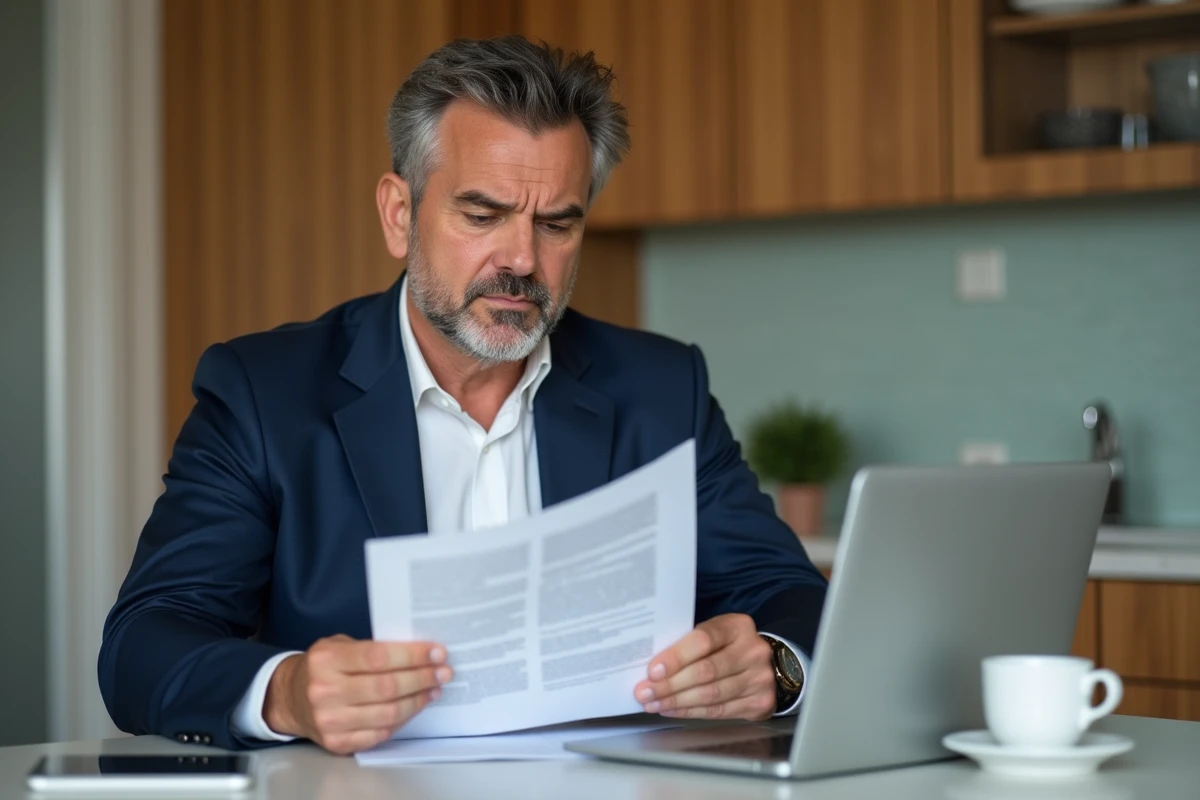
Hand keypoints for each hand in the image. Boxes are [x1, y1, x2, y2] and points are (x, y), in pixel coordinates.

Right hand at [263, 634, 451, 753]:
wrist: (290, 698)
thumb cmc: (322, 667)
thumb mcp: (338, 645)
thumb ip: (372, 647)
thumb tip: (419, 651)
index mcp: (326, 660)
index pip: (378, 657)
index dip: (412, 655)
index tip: (436, 652)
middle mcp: (325, 691)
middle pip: (387, 687)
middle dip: (422, 677)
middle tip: (443, 671)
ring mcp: (330, 720)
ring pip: (387, 713)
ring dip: (418, 700)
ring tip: (433, 688)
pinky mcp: (337, 742)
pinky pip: (380, 733)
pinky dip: (402, 720)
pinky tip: (414, 706)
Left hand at [634, 613, 774, 720]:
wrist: (769, 666)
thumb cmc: (728, 647)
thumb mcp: (715, 634)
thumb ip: (689, 643)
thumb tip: (652, 667)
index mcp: (738, 626)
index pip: (704, 640)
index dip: (676, 657)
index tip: (652, 671)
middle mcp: (753, 651)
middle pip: (706, 671)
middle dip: (670, 685)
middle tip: (644, 693)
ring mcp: (759, 679)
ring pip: (711, 694)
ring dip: (677, 702)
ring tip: (653, 704)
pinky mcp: (760, 702)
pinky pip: (718, 711)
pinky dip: (691, 712)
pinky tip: (672, 710)